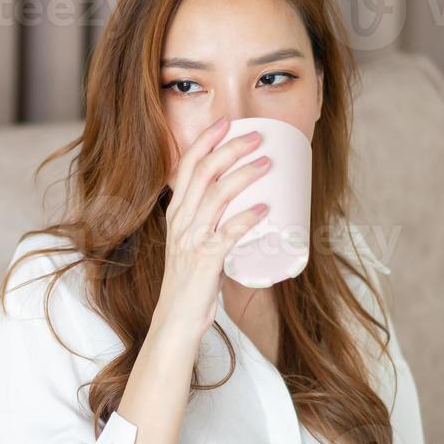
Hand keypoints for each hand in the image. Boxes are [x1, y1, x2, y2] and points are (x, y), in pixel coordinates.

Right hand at [152, 116, 271, 342]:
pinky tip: (266, 210)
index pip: (187, 167)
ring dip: (243, 175)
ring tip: (267, 163)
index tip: (227, 122)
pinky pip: (227, 234)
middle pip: (203, 173)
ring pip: (216, 197)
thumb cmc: (190, 282)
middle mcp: (180, 222)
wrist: (175, 320)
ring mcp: (191, 241)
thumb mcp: (192, 243)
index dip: (206, 141)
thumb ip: (211, 223)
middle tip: (258, 136)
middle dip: (230, 149)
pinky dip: (247, 219)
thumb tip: (247, 206)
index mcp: (177, 214)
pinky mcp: (205, 261)